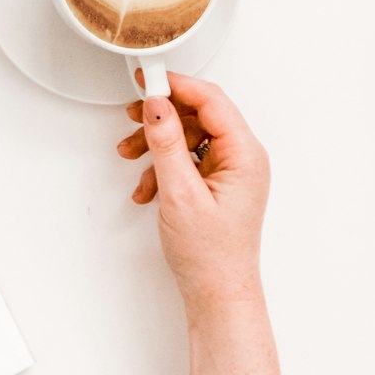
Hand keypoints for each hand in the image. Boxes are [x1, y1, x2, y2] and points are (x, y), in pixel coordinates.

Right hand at [116, 72, 269, 315]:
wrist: (218, 294)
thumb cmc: (210, 255)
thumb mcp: (180, 193)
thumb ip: (166, 144)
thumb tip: (156, 104)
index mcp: (244, 155)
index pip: (211, 100)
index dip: (176, 85)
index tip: (147, 79)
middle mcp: (243, 157)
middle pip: (199, 114)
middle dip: (161, 117)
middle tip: (132, 118)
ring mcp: (231, 170)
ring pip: (189, 135)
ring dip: (157, 143)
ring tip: (131, 156)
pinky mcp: (217, 182)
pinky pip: (188, 157)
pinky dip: (162, 165)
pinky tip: (146, 186)